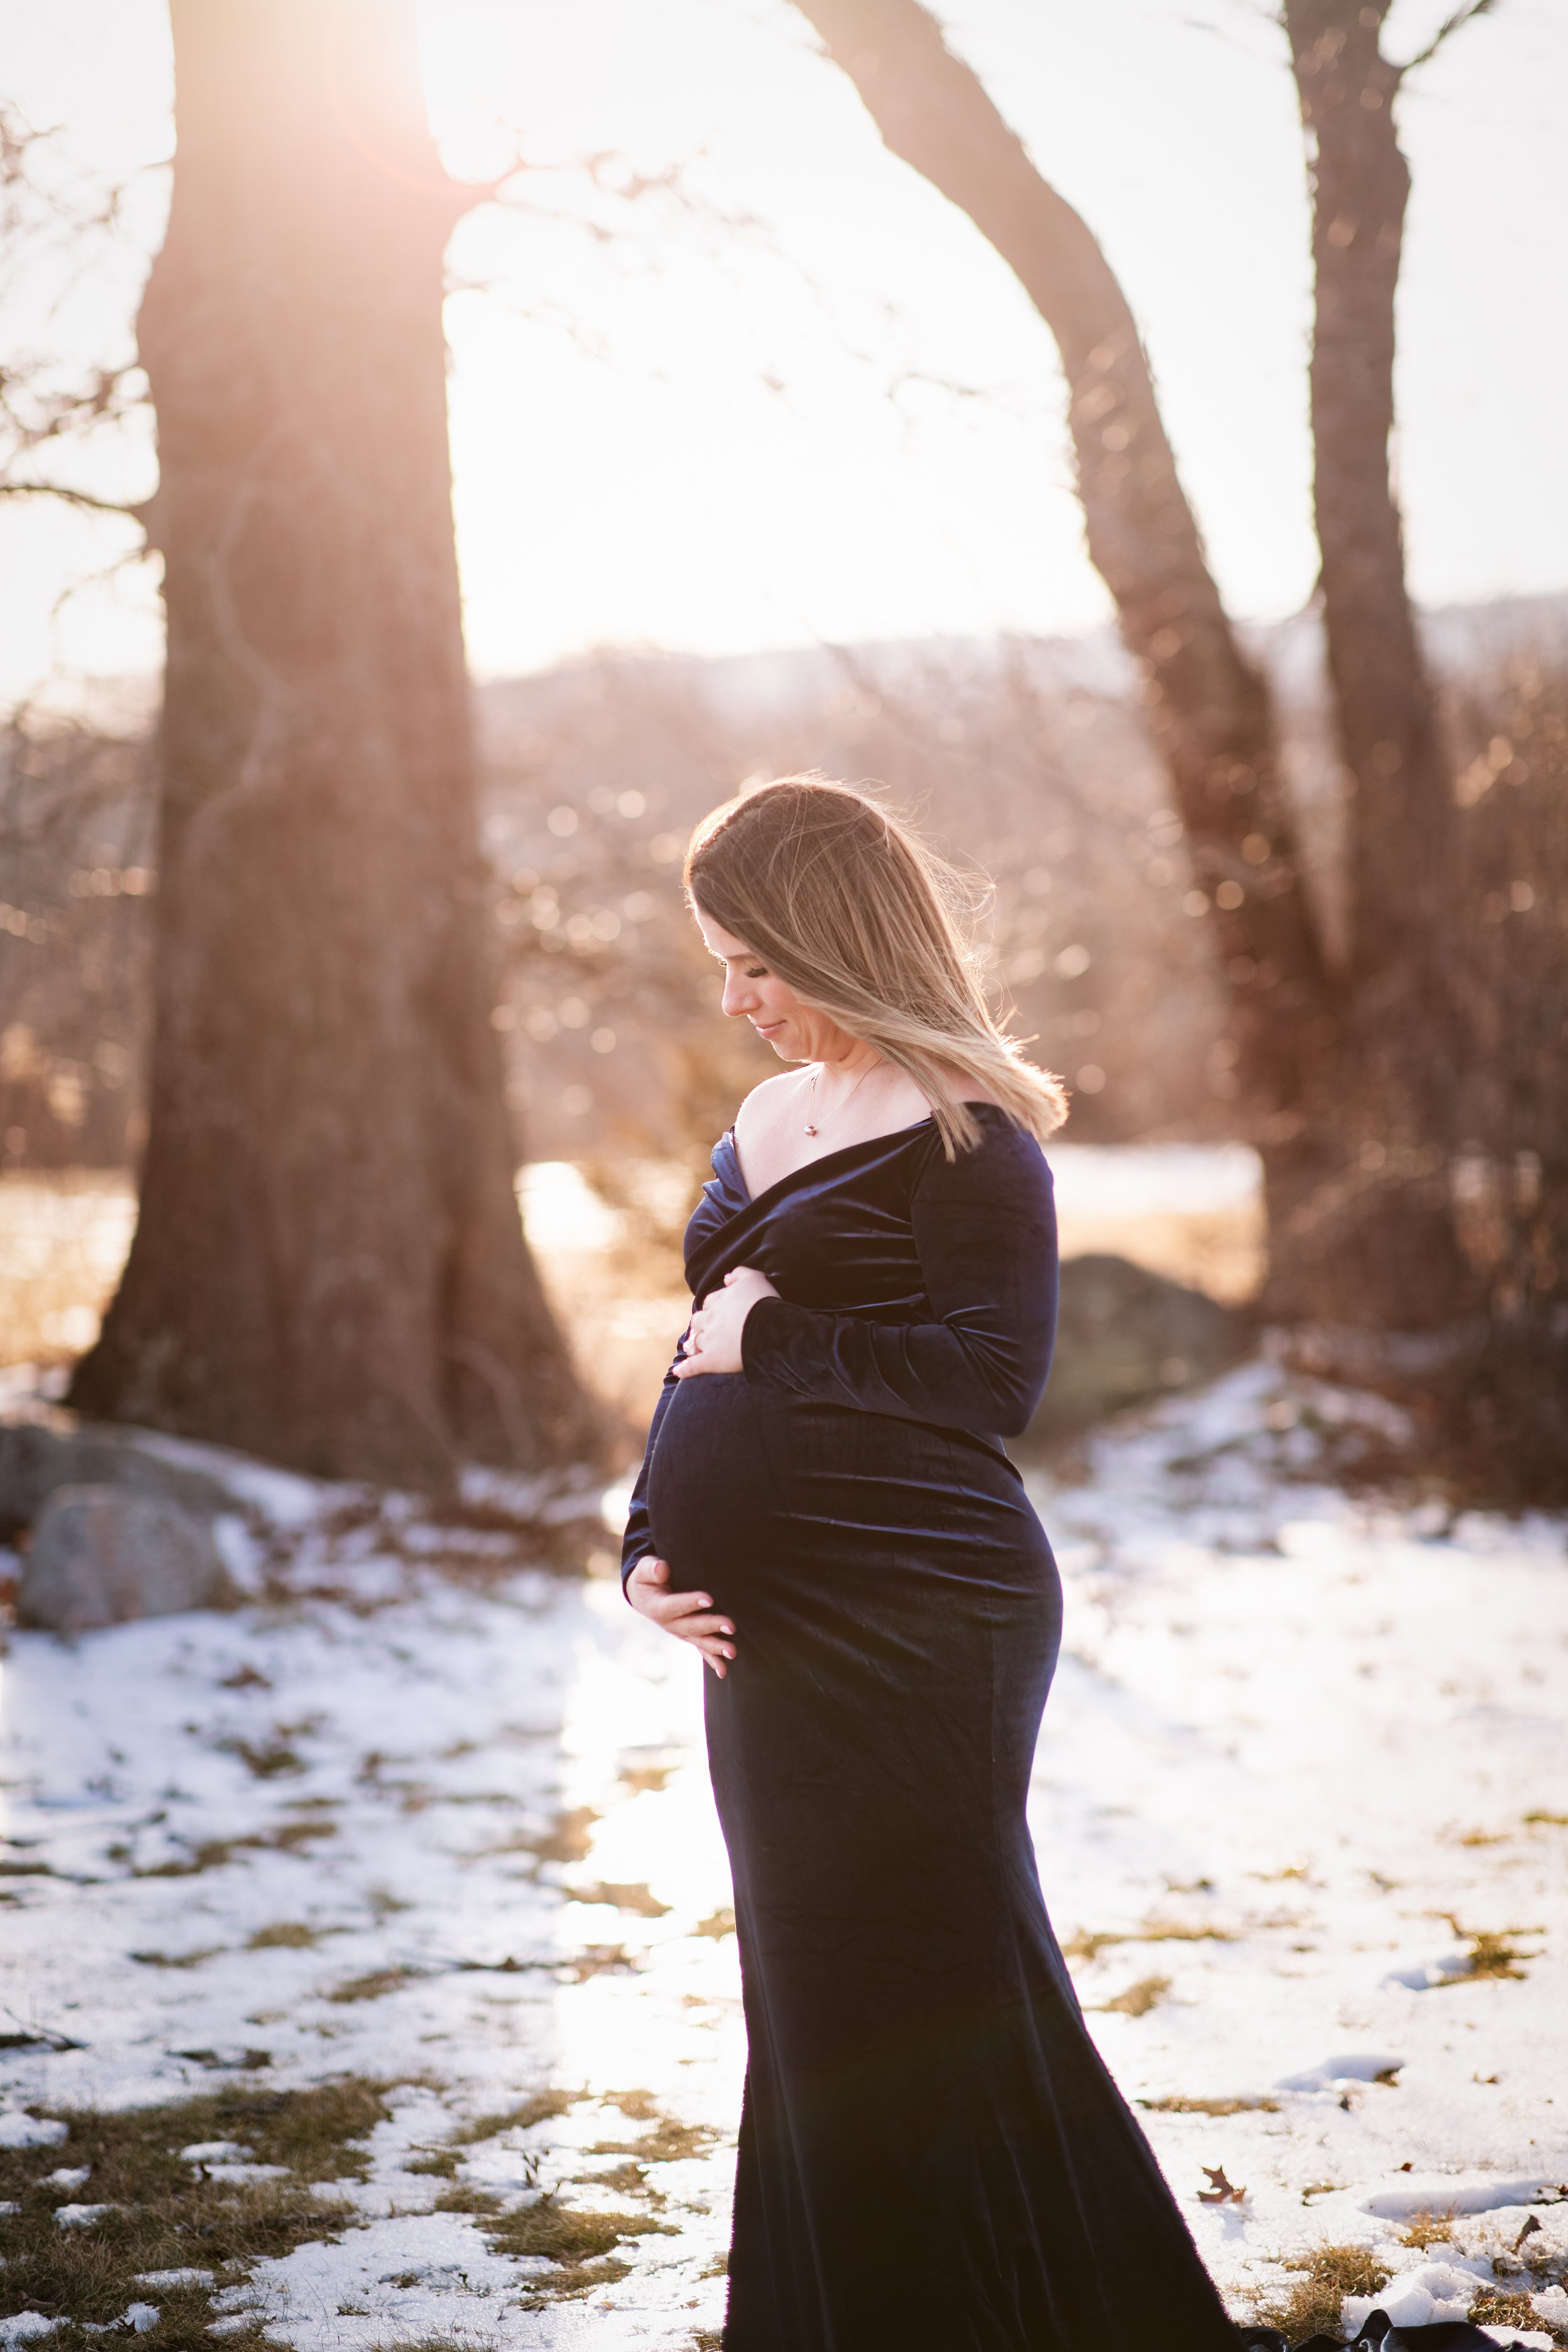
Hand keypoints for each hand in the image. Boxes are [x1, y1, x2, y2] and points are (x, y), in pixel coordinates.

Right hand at [625, 1556, 737, 1677]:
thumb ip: (652, 1569)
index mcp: (658, 1607)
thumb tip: (662, 1568)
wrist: (644, 1596)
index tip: (709, 1599)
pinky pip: (700, 1649)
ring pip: (699, 1640)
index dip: (691, 1602)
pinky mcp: (688, 1636)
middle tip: (731, 1626)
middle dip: (711, 1626)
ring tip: (732, 1651)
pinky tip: (723, 1671)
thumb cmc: (647, 1579)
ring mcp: (680, 1632)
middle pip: (691, 1626)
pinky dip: (712, 1660)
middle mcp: (670, 1624)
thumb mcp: (644, 1570)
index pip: (675, 1605)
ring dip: (716, 1646)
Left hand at [672, 1265, 778, 1378]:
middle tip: (705, 1331)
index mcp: (720, 1301)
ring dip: (694, 1345)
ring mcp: (709, 1340)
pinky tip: (678, 1372)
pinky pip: (693, 1366)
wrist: (769, 1327)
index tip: (718, 1313)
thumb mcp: (755, 1279)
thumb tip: (726, 1277)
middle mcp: (711, 1319)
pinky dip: (684, 1369)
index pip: (709, 1302)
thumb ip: (740, 1273)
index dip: (712, 1307)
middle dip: (700, 1325)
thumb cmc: (764, 1302)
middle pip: (698, 1321)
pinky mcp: (711, 1360)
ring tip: (693, 1350)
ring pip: (696, 1342)